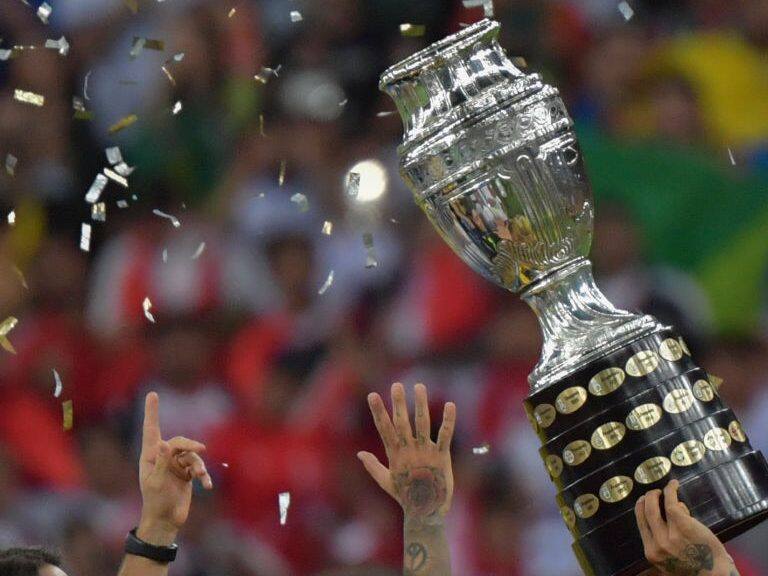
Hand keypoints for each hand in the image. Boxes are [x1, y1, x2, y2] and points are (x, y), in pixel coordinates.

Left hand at [137, 392, 212, 545]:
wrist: (166, 521)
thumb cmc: (156, 502)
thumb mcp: (157, 483)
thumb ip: (162, 463)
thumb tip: (165, 444)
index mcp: (151, 456)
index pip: (151, 430)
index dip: (152, 412)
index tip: (152, 394)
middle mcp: (163, 457)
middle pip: (180, 442)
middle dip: (191, 445)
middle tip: (201, 450)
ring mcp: (176, 465)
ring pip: (192, 456)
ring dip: (199, 466)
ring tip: (202, 477)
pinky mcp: (186, 473)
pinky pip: (198, 467)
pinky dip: (204, 475)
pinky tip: (207, 486)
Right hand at [358, 383, 455, 523]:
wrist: (426, 512)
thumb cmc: (405, 496)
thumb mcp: (386, 481)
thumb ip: (373, 466)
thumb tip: (359, 453)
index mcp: (395, 455)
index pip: (384, 428)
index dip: (378, 411)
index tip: (372, 395)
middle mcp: (409, 451)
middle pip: (402, 423)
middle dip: (398, 403)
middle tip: (396, 385)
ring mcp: (426, 453)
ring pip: (423, 424)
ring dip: (421, 404)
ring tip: (419, 386)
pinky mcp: (442, 456)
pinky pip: (445, 435)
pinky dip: (448, 420)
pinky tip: (450, 404)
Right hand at [635, 479, 738, 575]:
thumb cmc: (696, 569)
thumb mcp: (671, 562)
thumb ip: (664, 543)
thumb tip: (667, 517)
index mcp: (652, 553)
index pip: (641, 525)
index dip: (641, 509)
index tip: (644, 503)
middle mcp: (656, 544)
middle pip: (643, 513)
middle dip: (646, 499)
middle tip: (653, 494)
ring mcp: (668, 535)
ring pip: (653, 506)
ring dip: (656, 494)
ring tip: (663, 490)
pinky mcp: (682, 525)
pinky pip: (671, 503)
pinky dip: (670, 490)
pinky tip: (673, 485)